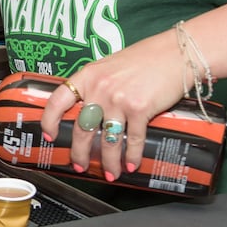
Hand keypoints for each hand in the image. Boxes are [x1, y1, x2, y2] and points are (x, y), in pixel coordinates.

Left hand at [39, 31, 184, 183]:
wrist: (177, 52)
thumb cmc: (147, 58)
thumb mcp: (111, 66)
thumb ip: (97, 86)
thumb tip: (90, 110)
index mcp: (88, 76)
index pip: (58, 100)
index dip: (50, 120)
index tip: (49, 136)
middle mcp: (100, 88)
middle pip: (82, 128)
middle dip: (79, 153)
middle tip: (80, 166)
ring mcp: (119, 100)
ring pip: (106, 140)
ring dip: (108, 162)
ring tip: (110, 173)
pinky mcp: (140, 109)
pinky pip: (132, 140)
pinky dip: (131, 156)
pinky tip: (130, 165)